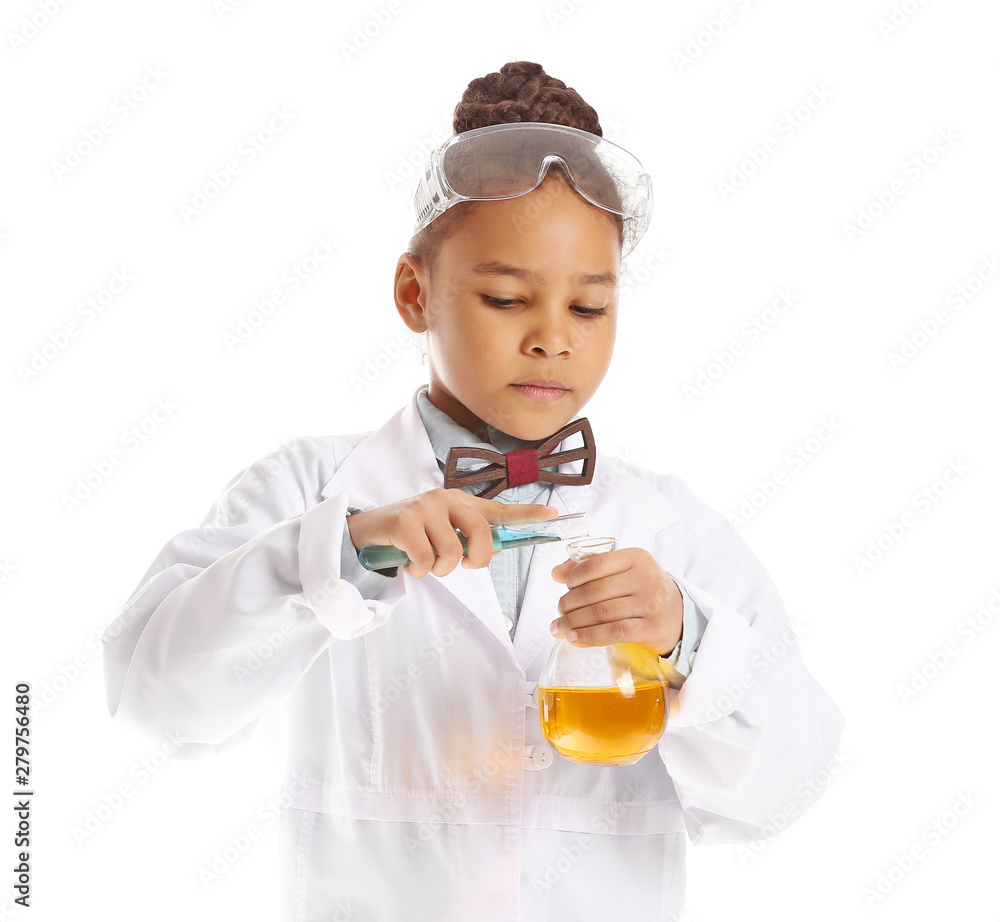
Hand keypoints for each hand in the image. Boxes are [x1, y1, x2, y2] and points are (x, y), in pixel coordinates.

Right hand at [346, 488, 559, 578]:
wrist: (366, 532)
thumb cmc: (409, 536)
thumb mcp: (441, 534)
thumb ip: (467, 540)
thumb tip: (494, 552)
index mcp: (459, 502)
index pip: (499, 508)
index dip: (527, 513)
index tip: (553, 515)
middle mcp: (445, 498)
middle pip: (481, 536)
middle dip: (475, 560)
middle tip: (458, 565)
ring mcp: (425, 507)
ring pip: (453, 554)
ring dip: (438, 569)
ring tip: (423, 561)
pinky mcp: (405, 521)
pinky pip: (426, 560)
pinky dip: (418, 571)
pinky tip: (407, 561)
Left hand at [549, 548, 682, 654]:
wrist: (678, 614)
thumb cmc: (643, 590)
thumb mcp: (623, 571)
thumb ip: (590, 567)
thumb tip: (556, 573)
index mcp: (636, 557)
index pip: (596, 564)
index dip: (574, 577)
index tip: (565, 587)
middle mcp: (645, 578)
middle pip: (595, 591)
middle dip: (569, 603)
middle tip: (560, 612)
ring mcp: (650, 603)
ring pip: (601, 613)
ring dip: (574, 622)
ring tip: (559, 628)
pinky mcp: (651, 628)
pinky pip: (614, 632)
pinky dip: (590, 636)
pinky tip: (575, 638)